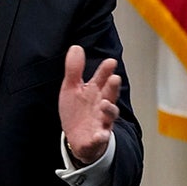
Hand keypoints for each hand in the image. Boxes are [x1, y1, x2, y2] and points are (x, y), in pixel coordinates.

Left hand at [58, 44, 121, 165]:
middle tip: (114, 78)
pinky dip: (101, 136)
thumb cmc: (78, 110)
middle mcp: (101, 105)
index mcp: (95, 92)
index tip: (110, 62)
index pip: (102, 79)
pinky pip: (101, 138)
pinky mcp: (97, 138)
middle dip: (112, 87)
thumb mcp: (72, 88)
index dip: (106, 70)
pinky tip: (100, 134)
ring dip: (109, 109)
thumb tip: (76, 47)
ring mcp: (101, 122)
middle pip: (110, 95)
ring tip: (105, 104)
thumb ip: (74, 69)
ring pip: (109, 115)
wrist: (78, 138)